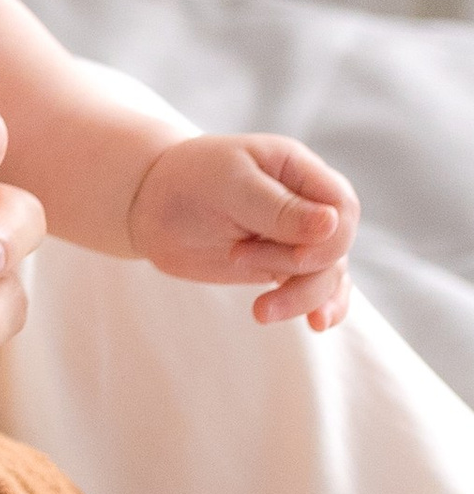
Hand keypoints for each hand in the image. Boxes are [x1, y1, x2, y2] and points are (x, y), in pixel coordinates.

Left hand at [125, 132, 357, 329]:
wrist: (151, 206)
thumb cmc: (187, 182)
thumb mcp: (228, 185)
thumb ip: (278, 208)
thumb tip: (332, 224)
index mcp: (298, 168)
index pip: (343, 206)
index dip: (329, 240)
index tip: (293, 258)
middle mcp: (307, 201)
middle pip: (338, 247)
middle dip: (301, 269)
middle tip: (237, 258)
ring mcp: (298, 235)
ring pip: (330, 274)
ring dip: (303, 297)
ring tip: (261, 312)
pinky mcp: (284, 264)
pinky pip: (320, 288)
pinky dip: (321, 306)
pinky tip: (318, 325)